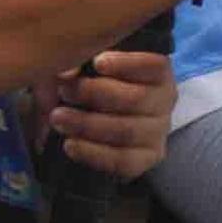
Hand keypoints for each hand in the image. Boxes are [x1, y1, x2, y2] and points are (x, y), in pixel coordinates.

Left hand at [41, 49, 173, 181]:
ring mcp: (158, 133)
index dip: (128, 64)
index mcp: (158, 74)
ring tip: (57, 118)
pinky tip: (69, 145)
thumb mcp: (91, 70)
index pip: (155, 65)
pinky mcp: (146, 159)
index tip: (97, 63)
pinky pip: (122, 160)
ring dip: (88, 124)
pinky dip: (93, 153)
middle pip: (137, 99)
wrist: (98, 126)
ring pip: (127, 131)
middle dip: (95, 94)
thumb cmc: (96, 88)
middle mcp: (164, 103)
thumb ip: (82, 63)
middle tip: (64, 91)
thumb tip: (67, 72)